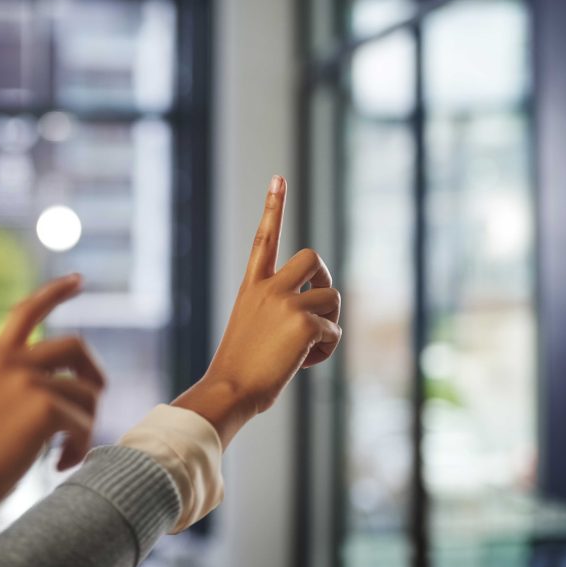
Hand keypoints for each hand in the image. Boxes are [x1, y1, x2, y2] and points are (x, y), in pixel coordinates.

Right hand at [0, 274, 105, 501]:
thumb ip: (18, 385)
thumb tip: (67, 388)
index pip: (26, 312)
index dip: (54, 292)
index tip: (77, 280)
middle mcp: (12, 363)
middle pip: (76, 346)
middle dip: (94, 374)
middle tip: (95, 402)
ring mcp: (28, 382)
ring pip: (86, 393)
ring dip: (84, 425)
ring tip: (64, 451)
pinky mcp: (44, 407)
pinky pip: (84, 422)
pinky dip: (79, 446)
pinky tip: (60, 462)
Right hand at [172, 176, 341, 446]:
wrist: (230, 388)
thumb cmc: (240, 369)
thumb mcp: (254, 329)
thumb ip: (280, 311)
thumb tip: (320, 320)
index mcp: (252, 287)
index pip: (265, 238)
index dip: (273, 206)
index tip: (278, 178)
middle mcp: (267, 287)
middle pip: (314, 258)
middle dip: (326, 281)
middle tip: (319, 309)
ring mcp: (285, 302)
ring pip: (332, 297)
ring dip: (329, 324)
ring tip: (306, 349)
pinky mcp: (304, 321)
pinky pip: (334, 330)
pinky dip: (326, 351)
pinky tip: (303, 364)